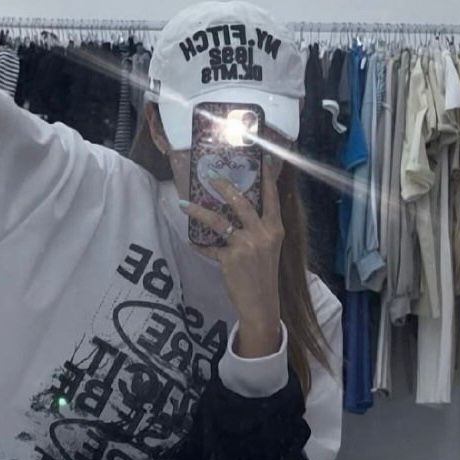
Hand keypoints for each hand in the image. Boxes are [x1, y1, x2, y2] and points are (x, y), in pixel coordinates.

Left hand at [182, 173, 283, 329]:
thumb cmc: (264, 274)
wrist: (262, 303)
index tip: (261, 157)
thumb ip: (260, 229)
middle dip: (224, 186)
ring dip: (199, 211)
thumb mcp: (269, 248)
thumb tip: (241, 210)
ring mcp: (246, 245)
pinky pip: (210, 247)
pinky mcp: (230, 258)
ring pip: (218, 221)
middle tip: (210, 174)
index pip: (272, 197)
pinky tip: (192, 242)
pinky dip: (201, 246)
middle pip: (241, 202)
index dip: (266, 177)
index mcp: (275, 229)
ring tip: (184, 204)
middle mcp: (262, 233)